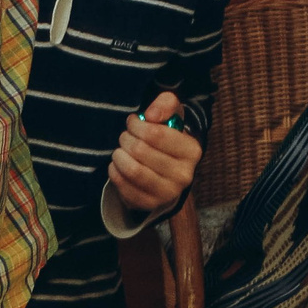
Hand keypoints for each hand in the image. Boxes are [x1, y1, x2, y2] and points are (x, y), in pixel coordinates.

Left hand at [109, 90, 201, 215]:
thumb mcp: (170, 115)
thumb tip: (151, 115)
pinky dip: (114, 171)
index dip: (136, 125)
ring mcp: (168, 192)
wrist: (163, 171)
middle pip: (140, 150)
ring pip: (132, 169)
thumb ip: (165, 104)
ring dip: (118, 155)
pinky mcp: (150, 203)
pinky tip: (118, 165)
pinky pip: (123, 185)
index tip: (133, 123)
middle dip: (126, 138)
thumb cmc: (165, 138)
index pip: (156, 134)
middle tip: (125, 136)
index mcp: (192, 151)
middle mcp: (184, 175)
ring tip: (120, 150)